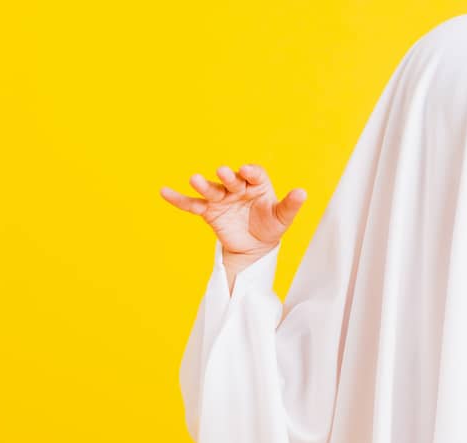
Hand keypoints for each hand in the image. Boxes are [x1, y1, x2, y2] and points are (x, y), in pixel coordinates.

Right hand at [160, 165, 306, 272]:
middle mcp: (237, 187)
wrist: (255, 246)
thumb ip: (290, 205)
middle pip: (230, 179)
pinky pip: (192, 205)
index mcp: (257, 184)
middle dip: (227, 176)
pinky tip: (164, 192)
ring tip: (194, 179)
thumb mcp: (282, 218)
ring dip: (202, 184)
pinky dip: (178, 199)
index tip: (247, 172)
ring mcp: (221, 198)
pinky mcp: (209, 211)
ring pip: (211, 189)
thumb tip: (302, 192)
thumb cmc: (270, 226)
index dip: (251, 172)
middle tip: (223, 172)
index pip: (254, 174)